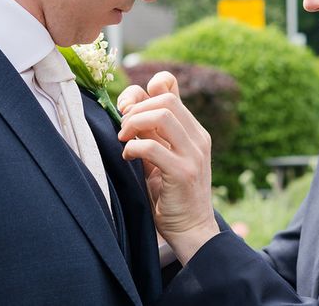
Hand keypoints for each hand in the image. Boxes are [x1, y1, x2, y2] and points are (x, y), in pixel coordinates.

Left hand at [118, 72, 219, 263]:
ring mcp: (194, 154)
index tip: (127, 107)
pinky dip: (134, 148)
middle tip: (121, 127)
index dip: (144, 88)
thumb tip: (127, 108)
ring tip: (123, 138)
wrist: (192, 231)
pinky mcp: (183, 172)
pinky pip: (154, 148)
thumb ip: (151, 134)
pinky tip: (127, 157)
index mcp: (192, 129)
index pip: (171, 86)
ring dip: (134, 122)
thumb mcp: (162, 157)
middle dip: (135, 107)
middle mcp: (197, 137)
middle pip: (165, 98)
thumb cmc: (171, 194)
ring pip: (163, 115)